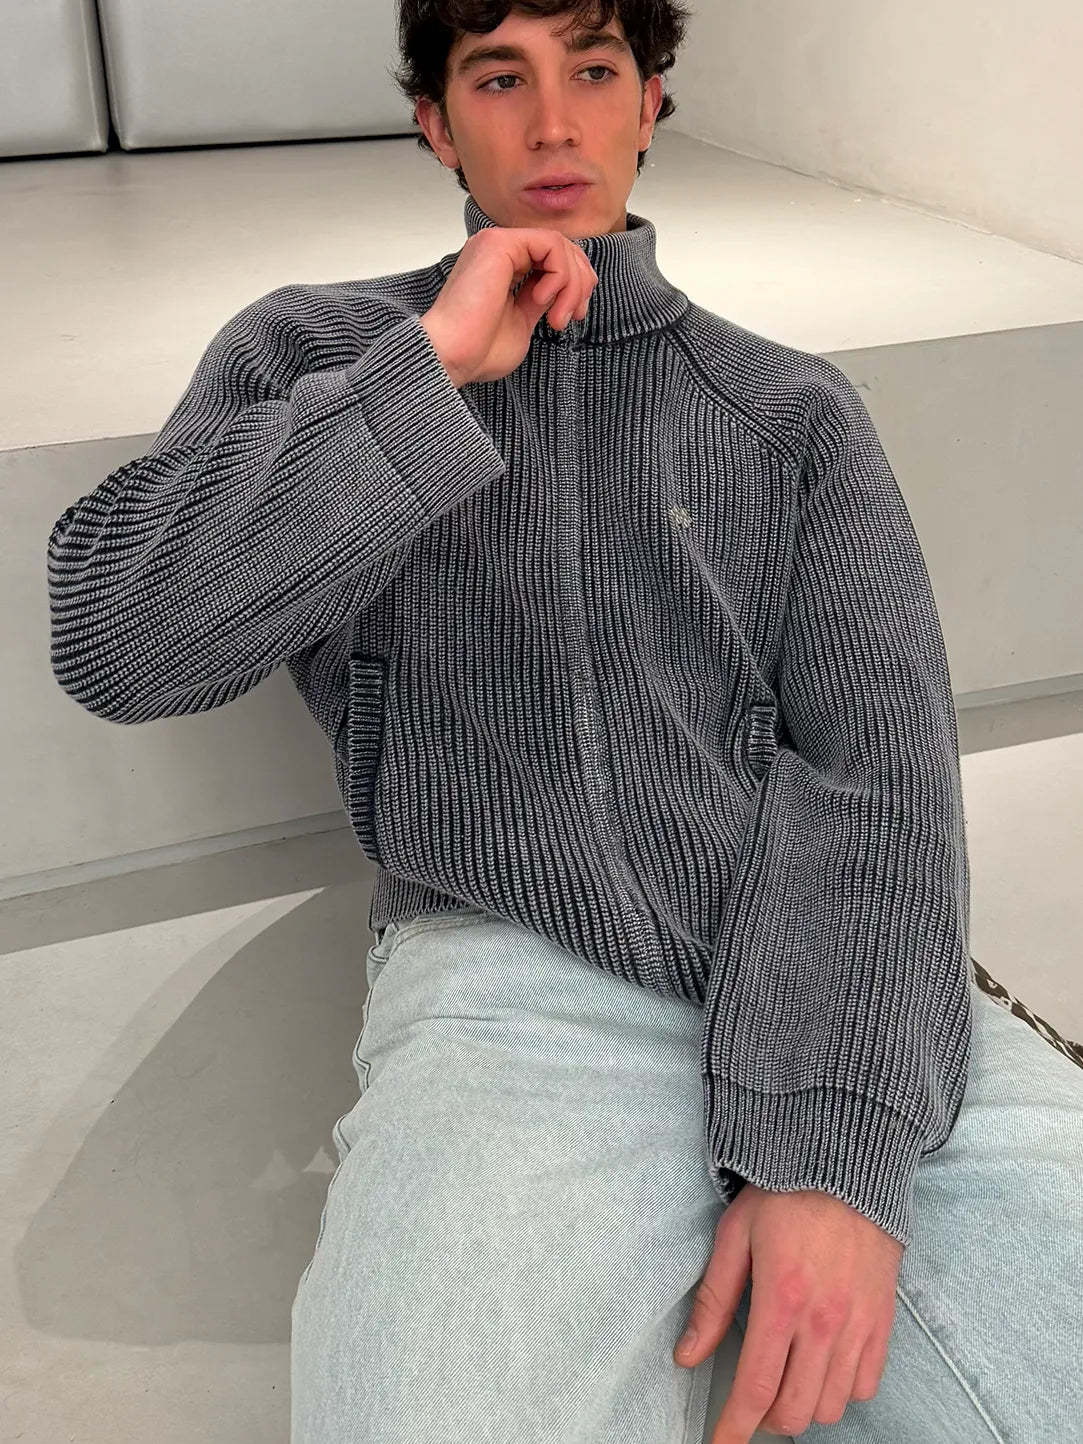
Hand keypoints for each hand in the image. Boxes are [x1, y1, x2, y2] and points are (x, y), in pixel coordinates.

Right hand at [420, 226, 597, 386]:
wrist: (452, 357)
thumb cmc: (478, 350)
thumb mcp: (524, 321)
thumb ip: (542, 299)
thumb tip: (564, 288)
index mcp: (503, 266)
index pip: (553, 259)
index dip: (576, 284)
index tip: (575, 316)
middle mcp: (500, 250)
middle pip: (561, 248)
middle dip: (580, 283)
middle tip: (574, 316)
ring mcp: (498, 243)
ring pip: (559, 245)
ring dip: (572, 284)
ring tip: (558, 317)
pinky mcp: (499, 244)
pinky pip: (551, 245)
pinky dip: (559, 275)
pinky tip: (542, 299)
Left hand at [674, 1183, 903, 1441]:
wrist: (848, 1165)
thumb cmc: (783, 1194)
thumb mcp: (734, 1236)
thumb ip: (713, 1301)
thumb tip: (687, 1356)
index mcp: (781, 1300)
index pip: (756, 1388)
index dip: (734, 1426)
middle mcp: (824, 1322)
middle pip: (796, 1411)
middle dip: (767, 1419)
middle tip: (751, 1398)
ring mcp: (859, 1324)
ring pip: (831, 1406)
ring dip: (803, 1405)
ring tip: (785, 1379)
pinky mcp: (883, 1320)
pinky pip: (866, 1385)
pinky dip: (841, 1390)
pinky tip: (821, 1366)